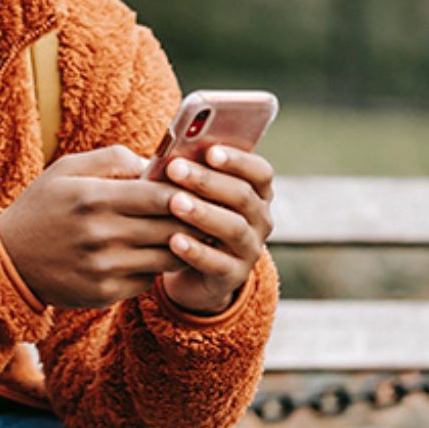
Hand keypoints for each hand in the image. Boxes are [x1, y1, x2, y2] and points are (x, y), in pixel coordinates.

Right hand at [0, 145, 188, 309]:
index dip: (186, 192)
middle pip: (170, 228)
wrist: (8, 259)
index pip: (159, 195)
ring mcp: (103, 268)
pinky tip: (155, 255)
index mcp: (92, 198)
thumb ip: (113, 158)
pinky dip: (156, 267)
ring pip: (167, 257)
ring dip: (183, 246)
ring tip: (191, 233)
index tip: (197, 188)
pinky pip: (149, 280)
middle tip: (207, 211)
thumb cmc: (43, 206)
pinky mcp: (105, 293)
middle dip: (194, 219)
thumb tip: (157, 162)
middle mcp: (100, 235)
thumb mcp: (67, 169)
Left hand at [157, 146, 274, 314]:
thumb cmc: (191, 218)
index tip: (210, 151)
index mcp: (256, 193)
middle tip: (175, 169)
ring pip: (233, 228)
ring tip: (175, 203)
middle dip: (207, 180)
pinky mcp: (233, 276)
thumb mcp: (194, 195)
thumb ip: (190, 174)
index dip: (237, 160)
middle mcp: (260, 220)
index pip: (260, 172)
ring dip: (203, 213)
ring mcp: (249, 249)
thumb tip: (168, 156)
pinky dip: (196, 251)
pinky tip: (174, 241)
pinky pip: (218, 263)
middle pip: (242, 196)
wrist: (192, 271)